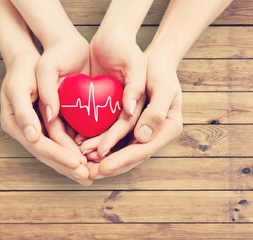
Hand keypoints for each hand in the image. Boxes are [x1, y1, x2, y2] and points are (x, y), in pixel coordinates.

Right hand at [0, 52, 91, 185]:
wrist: (30, 59)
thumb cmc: (23, 69)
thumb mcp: (19, 86)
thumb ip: (23, 111)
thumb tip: (32, 136)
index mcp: (15, 123)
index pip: (38, 145)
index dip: (58, 155)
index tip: (77, 163)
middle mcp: (25, 130)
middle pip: (47, 154)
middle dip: (67, 166)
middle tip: (87, 177)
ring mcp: (36, 129)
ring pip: (54, 152)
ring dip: (71, 165)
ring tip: (89, 175)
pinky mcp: (47, 125)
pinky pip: (60, 143)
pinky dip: (72, 152)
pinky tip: (86, 160)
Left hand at [87, 53, 182, 178]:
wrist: (154, 63)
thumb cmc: (159, 71)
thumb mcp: (162, 86)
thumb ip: (156, 111)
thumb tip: (142, 137)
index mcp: (168, 128)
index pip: (143, 149)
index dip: (122, 160)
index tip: (102, 167)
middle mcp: (156, 133)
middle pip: (132, 156)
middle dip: (110, 166)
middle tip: (88, 174)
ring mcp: (144, 131)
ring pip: (122, 151)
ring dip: (103, 159)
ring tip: (84, 164)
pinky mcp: (132, 126)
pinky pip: (117, 140)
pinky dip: (102, 146)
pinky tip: (86, 150)